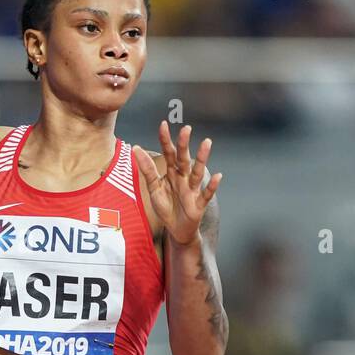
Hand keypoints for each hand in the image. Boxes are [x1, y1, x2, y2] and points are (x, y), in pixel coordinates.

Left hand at [132, 123, 222, 245]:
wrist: (176, 230)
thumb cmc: (166, 207)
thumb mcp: (154, 188)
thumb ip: (147, 169)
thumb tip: (136, 148)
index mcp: (172, 173)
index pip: (169, 153)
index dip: (166, 140)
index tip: (163, 124)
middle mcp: (184, 178)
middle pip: (183, 159)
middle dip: (184, 145)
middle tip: (186, 128)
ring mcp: (192, 190)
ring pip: (198, 172)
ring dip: (202, 158)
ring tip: (207, 143)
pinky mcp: (199, 204)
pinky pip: (206, 194)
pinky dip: (212, 186)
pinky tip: (218, 176)